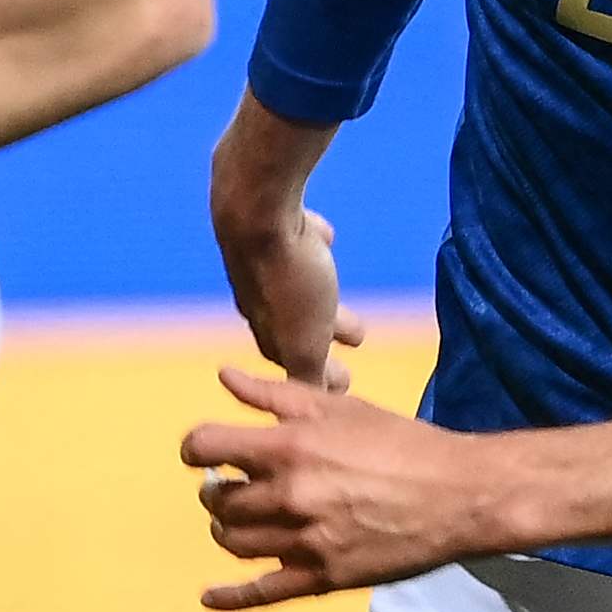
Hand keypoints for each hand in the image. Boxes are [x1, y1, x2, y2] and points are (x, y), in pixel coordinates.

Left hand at [180, 365, 509, 609]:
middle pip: (218, 500)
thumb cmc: (398, 442)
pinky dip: (229, 598)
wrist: (457, 494)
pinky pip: (261, 593)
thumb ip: (274, 394)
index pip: (207, 447)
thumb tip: (224, 377)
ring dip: (226, 528)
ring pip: (233, 542)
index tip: (202, 453)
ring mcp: (304, 542)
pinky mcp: (322, 578)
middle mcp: (289, 496)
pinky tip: (208, 598)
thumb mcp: (338, 406)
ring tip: (239, 518)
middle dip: (217, 490)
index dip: (195, 448)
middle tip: (232, 485)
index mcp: (288, 448)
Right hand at [213, 196, 361, 388]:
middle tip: (354, 339)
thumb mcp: (306, 342)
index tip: (344, 381)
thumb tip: (319, 403)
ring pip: (296, 282)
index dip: (316, 375)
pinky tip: (327, 239)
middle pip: (295, 321)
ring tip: (338, 293)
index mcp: (268, 329)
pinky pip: (299, 238)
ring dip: (319, 295)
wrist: (257, 208)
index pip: (291, 362)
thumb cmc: (286, 280)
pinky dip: (312, 245)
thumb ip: (310, 373)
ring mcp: (266, 256)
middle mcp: (259, 296)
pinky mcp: (276, 220)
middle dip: (322, 334)